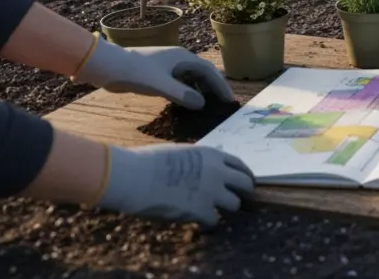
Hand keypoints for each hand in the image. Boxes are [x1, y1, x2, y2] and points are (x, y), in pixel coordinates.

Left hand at [75, 39, 234, 108]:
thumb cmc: (134, 72)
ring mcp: (168, 66)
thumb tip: (202, 104)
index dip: (221, 87)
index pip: (209, 72)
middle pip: (203, 72)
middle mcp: (179, 59)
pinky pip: (181, 82)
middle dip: (214, 87)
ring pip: (192, 77)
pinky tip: (186, 102)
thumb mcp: (160, 85)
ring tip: (207, 105)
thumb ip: (182, 95)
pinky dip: (188, 91)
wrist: (107, 66)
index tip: (229, 101)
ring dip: (201, 89)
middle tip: (222, 104)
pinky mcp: (159, 73)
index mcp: (183, 58)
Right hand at [97, 144, 254, 226]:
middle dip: (244, 193)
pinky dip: (208, 225)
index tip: (244, 184)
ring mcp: (211, 192)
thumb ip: (199, 162)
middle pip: (246, 184)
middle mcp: (217, 172)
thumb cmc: (148, 162)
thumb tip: (204, 170)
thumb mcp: (181, 152)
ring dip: (224, 210)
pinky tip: (199, 224)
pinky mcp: (200, 211)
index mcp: (212, 155)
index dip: (244, 175)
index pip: (240, 165)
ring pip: (235, 205)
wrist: (133, 176)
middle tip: (238, 201)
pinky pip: (214, 222)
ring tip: (212, 212)